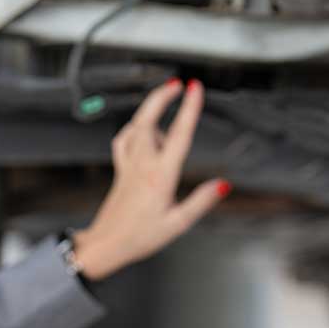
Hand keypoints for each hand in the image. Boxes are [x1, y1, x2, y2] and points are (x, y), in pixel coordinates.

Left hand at [72, 78, 229, 280]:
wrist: (106, 244)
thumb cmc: (139, 237)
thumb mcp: (177, 224)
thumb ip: (201, 202)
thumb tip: (222, 185)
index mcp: (160, 176)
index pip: (178, 134)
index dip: (189, 108)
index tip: (195, 89)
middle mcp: (142, 166)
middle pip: (149, 120)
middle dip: (162, 97)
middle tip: (176, 83)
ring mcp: (128, 166)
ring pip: (134, 127)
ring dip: (149, 110)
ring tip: (164, 104)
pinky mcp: (120, 171)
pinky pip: (123, 140)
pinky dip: (133, 128)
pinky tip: (140, 128)